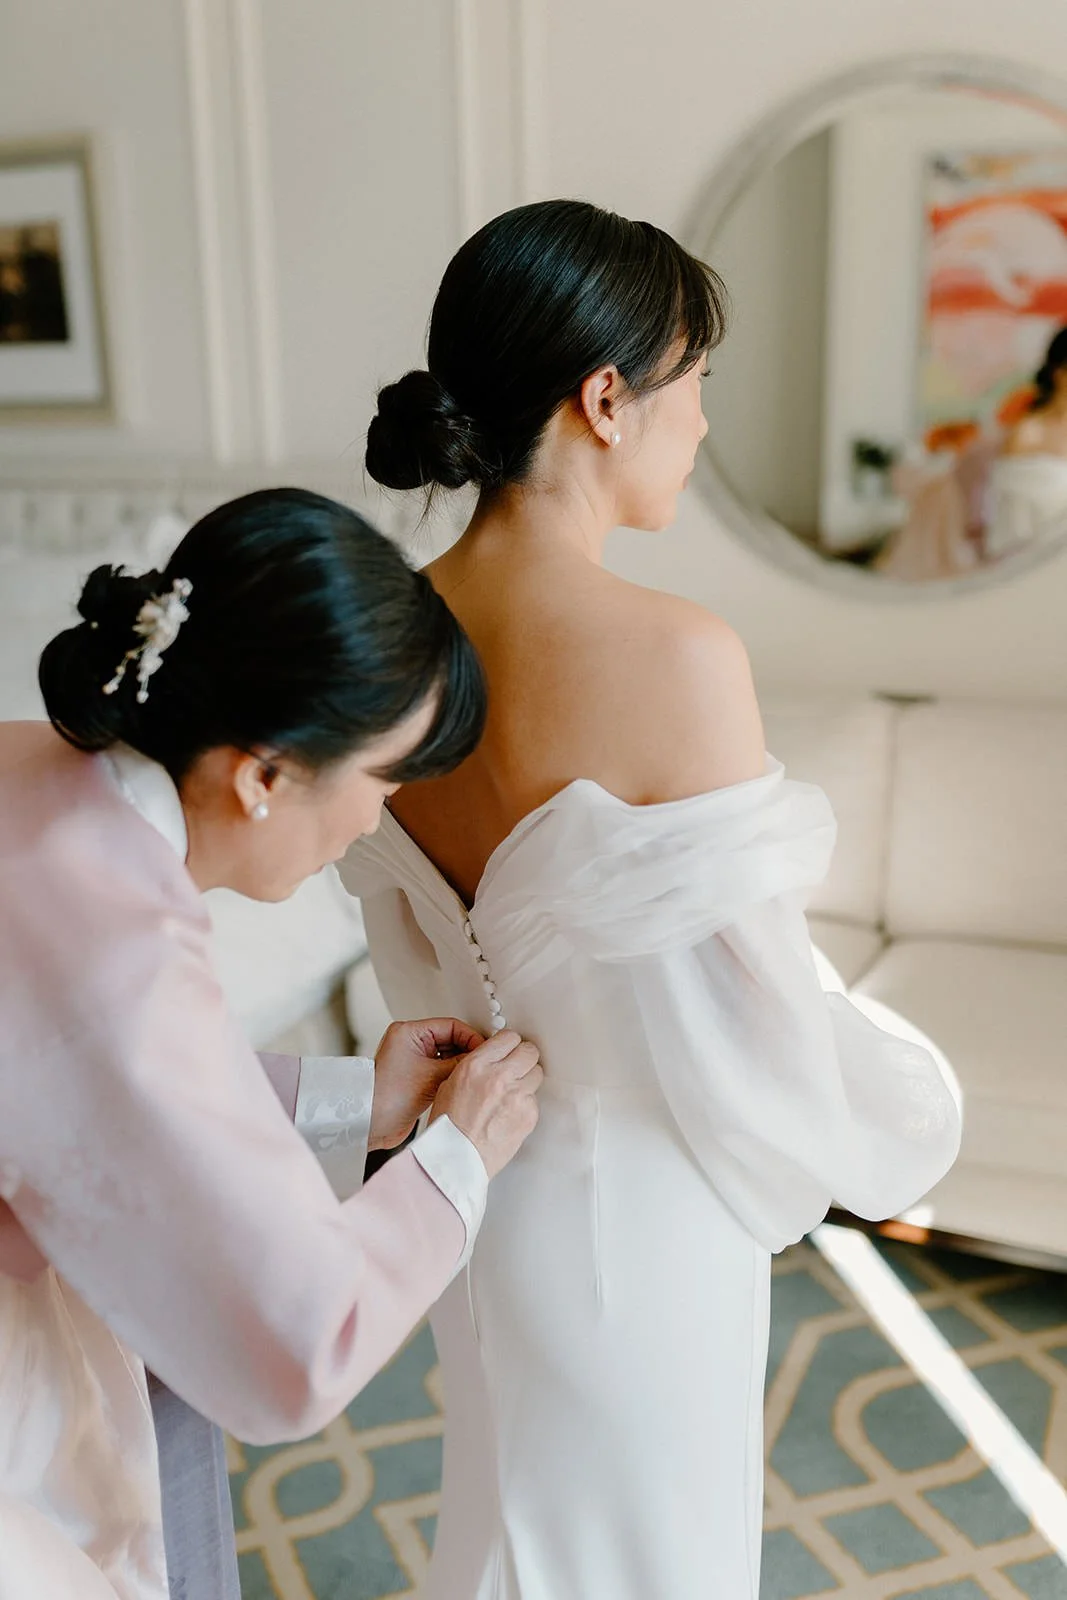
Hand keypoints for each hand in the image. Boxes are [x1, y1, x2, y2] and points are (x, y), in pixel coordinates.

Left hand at [370, 1017, 486, 1150]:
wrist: (369, 1123)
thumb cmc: (387, 1098)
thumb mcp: (432, 1077)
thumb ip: (460, 1064)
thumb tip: (480, 1058)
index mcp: (409, 1032)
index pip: (451, 1026)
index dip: (471, 1037)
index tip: (485, 1051)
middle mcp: (410, 1042)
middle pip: (450, 1039)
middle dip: (467, 1052)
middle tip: (484, 1064)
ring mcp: (413, 1060)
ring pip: (447, 1056)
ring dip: (460, 1066)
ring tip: (475, 1076)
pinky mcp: (416, 1077)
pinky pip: (440, 1070)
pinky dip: (452, 1076)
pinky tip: (463, 1085)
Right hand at [429, 1029, 542, 1178]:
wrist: (457, 1159)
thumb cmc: (449, 1128)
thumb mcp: (450, 1084)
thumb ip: (474, 1067)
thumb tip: (490, 1060)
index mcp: (477, 1066)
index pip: (509, 1038)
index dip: (510, 1044)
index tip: (509, 1048)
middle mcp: (499, 1076)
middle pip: (529, 1051)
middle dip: (524, 1057)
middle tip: (518, 1064)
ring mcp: (517, 1095)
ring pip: (536, 1073)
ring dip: (526, 1079)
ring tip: (512, 1092)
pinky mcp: (529, 1114)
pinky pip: (534, 1099)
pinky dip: (525, 1103)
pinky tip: (510, 1112)